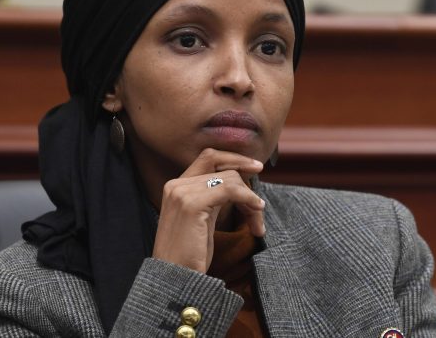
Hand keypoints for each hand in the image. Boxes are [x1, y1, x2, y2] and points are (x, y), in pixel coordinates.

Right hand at [151, 148, 265, 272]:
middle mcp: (176, 185)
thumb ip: (214, 199)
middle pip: (223, 166)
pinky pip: (230, 189)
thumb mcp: (203, 220)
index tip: (256, 168)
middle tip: (260, 204)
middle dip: (247, 181)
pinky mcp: (192, 204)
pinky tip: (256, 211)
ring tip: (257, 223)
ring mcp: (182, 193)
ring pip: (230, 178)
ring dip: (251, 199)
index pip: (209, 157)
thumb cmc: (191, 256)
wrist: (174, 279)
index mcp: (176, 186)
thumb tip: (241, 185)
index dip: (235, 159)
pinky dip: (248, 198)